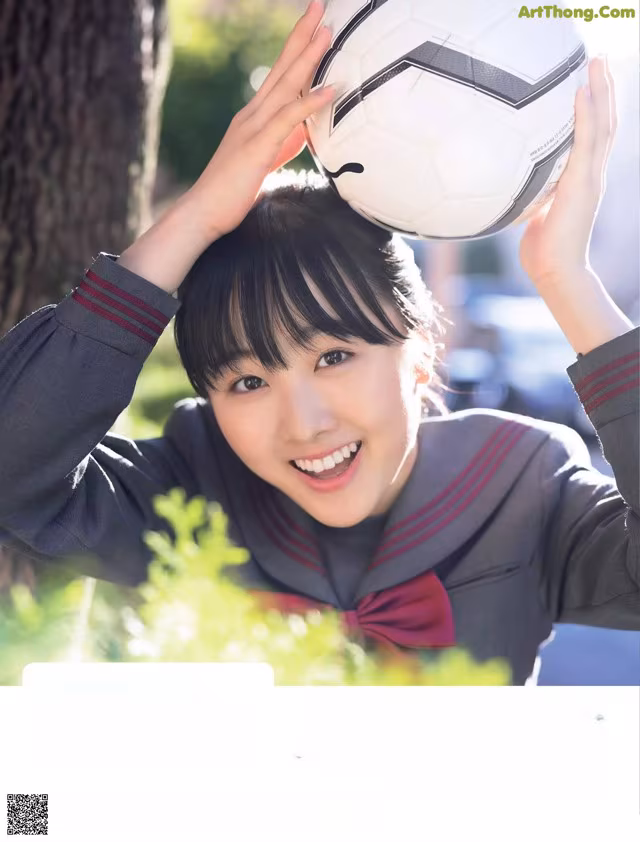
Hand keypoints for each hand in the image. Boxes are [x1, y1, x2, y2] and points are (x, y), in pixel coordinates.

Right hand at [187, 0, 334, 240]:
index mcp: (253, 117)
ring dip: (307, 57)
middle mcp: (252, 114)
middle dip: (302, 35)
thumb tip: (304, 133)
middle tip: (320, 6)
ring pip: (284, 85)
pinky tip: (329, 88)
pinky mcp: (257, 147)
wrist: (202, 212)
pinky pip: (287, 119)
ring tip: (327, 31)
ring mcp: (252, 128)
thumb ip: (283, 143)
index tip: (315, 25)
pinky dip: (309, 102)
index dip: (297, 47)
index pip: (279, 74)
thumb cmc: (231, 192)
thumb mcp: (264, 160)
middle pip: (282, 67)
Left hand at [519, 57, 616, 290]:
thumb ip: (531, 195)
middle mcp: (592, 174)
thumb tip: (509, 185)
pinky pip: (586, 142)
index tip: (591, 82)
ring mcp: (591, 178)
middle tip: (600, 59)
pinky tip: (581, 92)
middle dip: (605, 90)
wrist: (555, 271)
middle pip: (605, 123)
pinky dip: (586, 116)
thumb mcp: (536, 213)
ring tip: (598, 62)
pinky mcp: (583, 183)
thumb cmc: (542, 250)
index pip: (595, 137)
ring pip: (603, 125)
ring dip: (601, 91)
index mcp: (583, 180)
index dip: (596, 109)